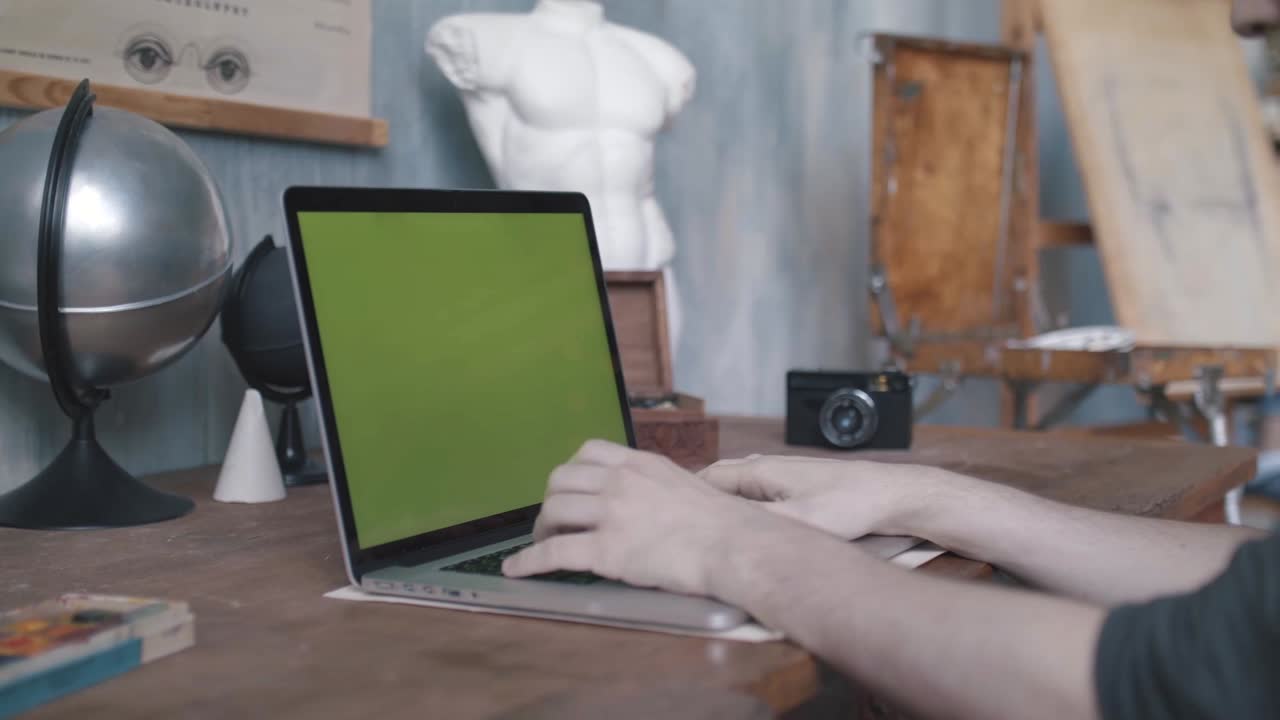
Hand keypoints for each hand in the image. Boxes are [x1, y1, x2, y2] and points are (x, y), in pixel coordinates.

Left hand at [503, 441, 818, 596]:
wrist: (735, 545)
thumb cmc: (726, 523)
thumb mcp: (688, 485)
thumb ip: (661, 486)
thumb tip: (656, 501)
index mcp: (641, 464)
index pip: (589, 452)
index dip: (572, 472)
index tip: (571, 489)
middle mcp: (621, 482)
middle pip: (562, 479)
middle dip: (552, 500)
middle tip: (554, 520)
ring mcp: (612, 514)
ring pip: (553, 511)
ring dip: (541, 528)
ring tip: (543, 543)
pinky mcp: (606, 550)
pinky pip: (553, 552)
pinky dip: (528, 561)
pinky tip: (516, 570)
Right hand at [698, 454, 957, 540]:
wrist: (889, 495)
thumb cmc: (849, 505)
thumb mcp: (801, 522)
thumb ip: (760, 524)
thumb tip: (726, 532)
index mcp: (761, 471)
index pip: (709, 477)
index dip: (687, 495)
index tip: (669, 515)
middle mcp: (768, 467)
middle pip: (721, 479)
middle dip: (700, 498)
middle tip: (682, 523)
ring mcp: (782, 474)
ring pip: (739, 485)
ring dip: (722, 501)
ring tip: (707, 524)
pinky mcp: (795, 485)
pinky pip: (756, 491)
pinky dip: (742, 504)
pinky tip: (745, 523)